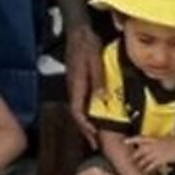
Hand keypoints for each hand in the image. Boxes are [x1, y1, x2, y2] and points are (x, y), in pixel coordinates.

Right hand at [64, 21, 104, 146]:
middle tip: (95, 144)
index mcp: (76, 85)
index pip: (77, 112)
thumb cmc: (87, 44)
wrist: (78, 30)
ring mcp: (73, 84)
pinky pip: (80, 100)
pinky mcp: (76, 79)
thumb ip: (98, 80)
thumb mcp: (95, 61)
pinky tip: (95, 113)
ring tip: (95, 134)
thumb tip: (102, 98)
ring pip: (78, 108)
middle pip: (76, 114)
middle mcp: (72, 87)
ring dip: (86, 122)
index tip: (94, 137)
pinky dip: (86, 111)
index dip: (85, 126)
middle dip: (86, 130)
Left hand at [123, 135, 174, 174]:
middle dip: (135, 156)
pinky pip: (151, 165)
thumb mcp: (169, 140)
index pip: (141, 138)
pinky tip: (147, 172)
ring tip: (138, 169)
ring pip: (144, 159)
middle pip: (140, 150)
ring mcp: (158, 152)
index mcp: (156, 138)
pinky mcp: (162, 159)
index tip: (124, 141)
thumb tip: (157, 146)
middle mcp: (155, 144)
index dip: (132, 139)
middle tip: (131, 161)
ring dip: (141, 164)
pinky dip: (148, 169)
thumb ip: (161, 143)